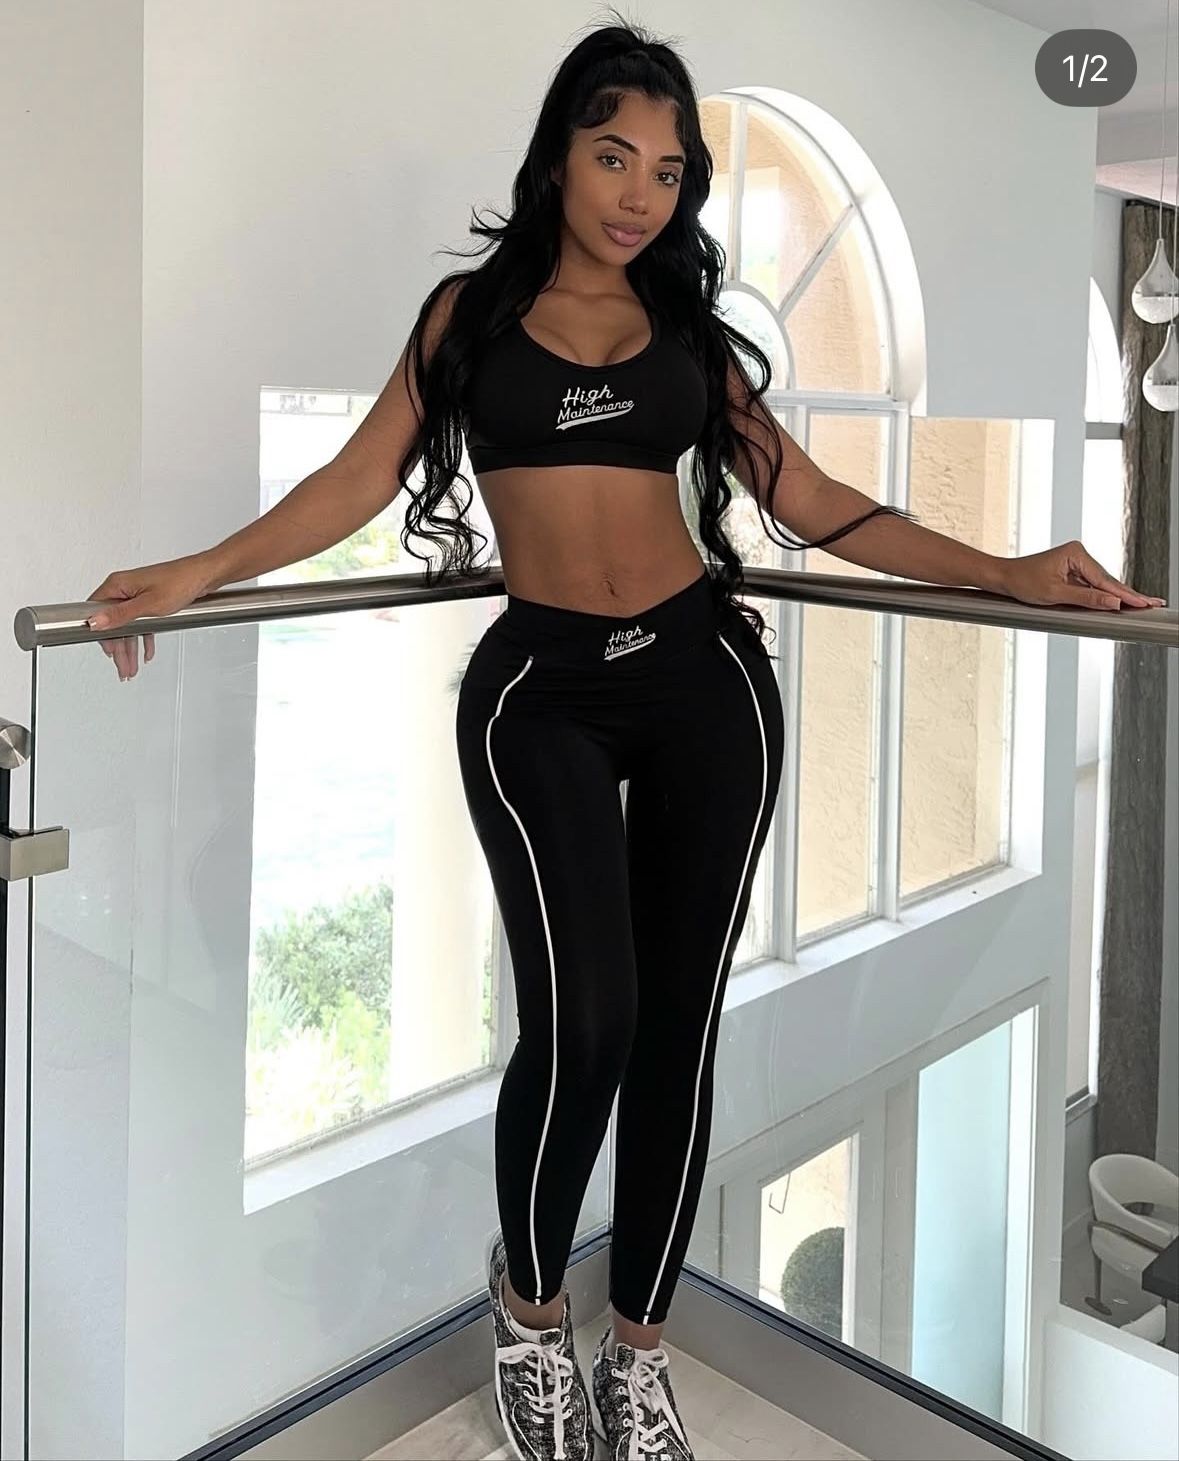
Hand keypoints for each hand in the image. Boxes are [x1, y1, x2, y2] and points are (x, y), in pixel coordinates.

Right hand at [85, 555, 213, 679]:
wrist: (203, 574)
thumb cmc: (180, 582)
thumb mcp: (148, 604)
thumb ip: (120, 615)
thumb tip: (95, 621)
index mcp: (118, 585)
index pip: (97, 613)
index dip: (103, 636)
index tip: (109, 653)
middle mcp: (124, 588)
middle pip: (113, 624)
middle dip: (119, 650)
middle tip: (123, 669)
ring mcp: (136, 594)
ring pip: (128, 626)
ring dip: (131, 648)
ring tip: (132, 667)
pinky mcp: (148, 599)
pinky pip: (140, 623)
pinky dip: (143, 638)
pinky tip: (146, 652)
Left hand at [999, 540, 1165, 612]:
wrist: (1004, 578)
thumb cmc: (1023, 582)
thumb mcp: (1055, 594)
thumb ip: (1086, 599)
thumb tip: (1112, 602)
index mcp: (1076, 554)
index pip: (1105, 580)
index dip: (1125, 595)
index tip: (1143, 603)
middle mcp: (1079, 555)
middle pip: (1108, 581)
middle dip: (1128, 594)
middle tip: (1153, 603)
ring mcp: (1076, 563)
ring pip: (1101, 584)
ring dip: (1118, 596)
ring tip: (1143, 604)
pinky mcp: (1073, 572)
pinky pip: (1092, 586)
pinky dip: (1104, 595)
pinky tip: (1119, 602)